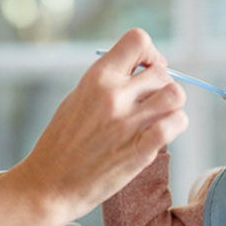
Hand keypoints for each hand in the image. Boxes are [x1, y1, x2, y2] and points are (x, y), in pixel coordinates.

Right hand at [21, 28, 188, 219]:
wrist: (48, 184)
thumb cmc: (60, 143)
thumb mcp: (77, 98)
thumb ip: (108, 82)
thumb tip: (142, 70)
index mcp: (96, 78)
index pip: (138, 40)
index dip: (150, 53)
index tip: (145, 70)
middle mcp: (113, 95)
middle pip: (162, 72)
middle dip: (161, 85)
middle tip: (150, 102)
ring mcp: (128, 123)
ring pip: (176, 95)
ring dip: (172, 105)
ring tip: (158, 117)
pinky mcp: (140, 150)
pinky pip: (176, 123)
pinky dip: (176, 125)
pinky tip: (162, 134)